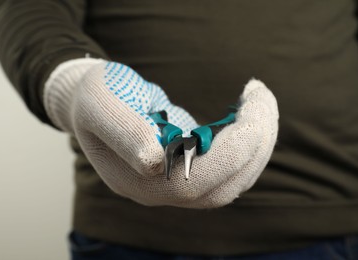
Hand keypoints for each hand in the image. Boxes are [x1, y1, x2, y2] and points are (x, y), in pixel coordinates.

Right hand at [85, 79, 278, 207]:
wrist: (95, 103)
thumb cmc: (94, 99)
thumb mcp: (99, 105)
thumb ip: (123, 132)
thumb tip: (153, 161)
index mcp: (135, 179)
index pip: (194, 182)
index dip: (231, 151)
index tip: (249, 108)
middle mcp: (159, 190)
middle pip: (222, 187)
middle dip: (255, 144)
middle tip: (262, 97)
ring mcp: (177, 182)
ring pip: (233, 181)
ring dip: (259, 144)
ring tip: (262, 101)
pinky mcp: (192, 168)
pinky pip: (231, 169)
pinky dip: (251, 144)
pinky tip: (254, 116)